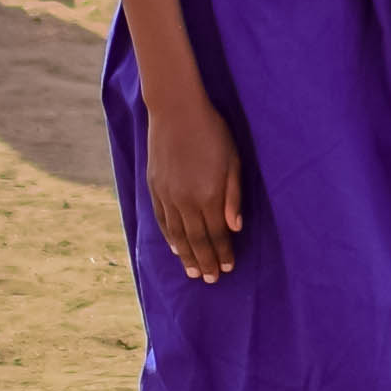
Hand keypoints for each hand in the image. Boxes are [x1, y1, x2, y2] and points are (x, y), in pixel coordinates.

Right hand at [143, 92, 245, 280]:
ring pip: (177, 234)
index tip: (228, 268)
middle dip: (205, 261)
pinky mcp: (155, 187)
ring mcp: (167, 195)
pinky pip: (162, 219)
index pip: (217, 233)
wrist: (176, 110)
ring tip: (192, 272)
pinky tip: (175, 247)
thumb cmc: (212, 132)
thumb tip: (235, 227)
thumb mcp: (233, 161)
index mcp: (208, 195)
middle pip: (196, 239)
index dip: (223, 252)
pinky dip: (169, 236)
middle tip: (211, 280)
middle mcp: (185, 201)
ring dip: (186, 256)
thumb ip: (233, 196)